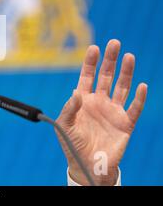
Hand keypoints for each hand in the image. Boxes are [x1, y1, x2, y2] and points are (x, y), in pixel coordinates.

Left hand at [56, 39, 146, 184]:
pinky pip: (134, 108)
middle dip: (110, 60)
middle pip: (107, 76)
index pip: (87, 76)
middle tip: (114, 42)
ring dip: (126, 72)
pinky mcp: (125, 123)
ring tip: (129, 56)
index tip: (94, 47)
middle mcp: (99, 101)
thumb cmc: (72, 144)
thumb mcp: (65, 125)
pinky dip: (139, 97)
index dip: (90, 62)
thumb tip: (76, 91)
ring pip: (122, 87)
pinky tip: (141, 85)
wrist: (87, 164)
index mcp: (83, 99)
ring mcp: (113, 111)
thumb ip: (69, 108)